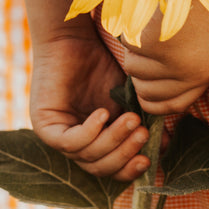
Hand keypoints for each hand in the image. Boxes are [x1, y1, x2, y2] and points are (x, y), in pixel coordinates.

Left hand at [30, 29, 150, 180]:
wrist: (75, 39)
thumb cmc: (102, 65)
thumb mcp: (128, 100)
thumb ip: (142, 124)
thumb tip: (164, 147)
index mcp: (93, 143)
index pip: (110, 170)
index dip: (129, 170)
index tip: (149, 158)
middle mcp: (74, 145)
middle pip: (98, 168)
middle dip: (124, 154)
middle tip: (142, 133)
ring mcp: (57, 137)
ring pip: (86, 156)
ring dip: (113, 140)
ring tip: (131, 119)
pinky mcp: (44, 126)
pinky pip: (69, 142)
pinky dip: (90, 132)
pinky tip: (104, 113)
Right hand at [122, 0, 208, 115]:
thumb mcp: (206, 50)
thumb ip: (182, 75)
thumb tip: (147, 97)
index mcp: (202, 77)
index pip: (168, 106)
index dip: (153, 103)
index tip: (145, 92)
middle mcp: (186, 74)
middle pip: (144, 90)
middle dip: (141, 71)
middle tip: (148, 49)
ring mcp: (168, 59)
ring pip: (131, 67)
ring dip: (135, 49)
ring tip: (154, 27)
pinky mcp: (151, 42)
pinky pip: (127, 44)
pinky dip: (132, 29)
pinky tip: (151, 14)